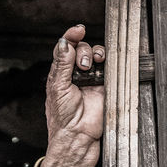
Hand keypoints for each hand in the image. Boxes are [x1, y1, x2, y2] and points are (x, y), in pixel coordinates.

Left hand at [38, 24, 105, 166]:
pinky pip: (109, 66)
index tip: (77, 30)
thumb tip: (65, 43)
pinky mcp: (105, 85)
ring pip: (96, 55)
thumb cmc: (63, 118)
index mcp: (60, 74)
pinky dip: (107, 62)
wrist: (78, 136)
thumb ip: (62, 64)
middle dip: (82, 52)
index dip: (71, 37)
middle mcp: (75, 74)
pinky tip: (102, 67)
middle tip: (82, 66)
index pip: (65, 48)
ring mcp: (91, 79)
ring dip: (94, 54)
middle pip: (81, 48)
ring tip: (91, 66)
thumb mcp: (58, 87)